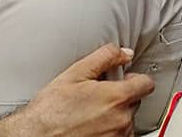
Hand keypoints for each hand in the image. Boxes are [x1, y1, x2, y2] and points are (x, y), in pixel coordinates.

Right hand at [0, 44, 153, 136]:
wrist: (35, 136)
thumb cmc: (50, 110)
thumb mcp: (75, 73)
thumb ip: (105, 57)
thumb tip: (124, 53)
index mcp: (116, 97)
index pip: (147, 84)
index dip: (135, 79)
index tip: (124, 80)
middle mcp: (121, 120)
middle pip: (135, 102)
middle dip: (121, 97)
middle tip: (98, 96)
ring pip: (127, 120)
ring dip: (115, 115)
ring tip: (91, 113)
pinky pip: (119, 136)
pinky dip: (110, 130)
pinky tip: (92, 126)